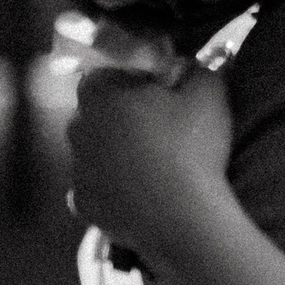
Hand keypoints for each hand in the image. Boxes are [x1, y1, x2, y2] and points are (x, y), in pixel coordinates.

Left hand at [67, 65, 234, 276]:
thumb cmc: (193, 147)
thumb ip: (193, 67)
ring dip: (117, 153)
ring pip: (95, 152)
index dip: (138, 81)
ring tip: (155, 165)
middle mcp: (76, 126)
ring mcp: (75, 169)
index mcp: (99, 91)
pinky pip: (96, 188)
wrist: (184, 217)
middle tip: (163, 130)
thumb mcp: (209, 90)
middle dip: (123, 116)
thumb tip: (182, 66)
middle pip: (98, 112)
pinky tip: (142, 192)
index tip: (164, 95)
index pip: (110, 73)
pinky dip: (113, 189)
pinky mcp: (83, 204)